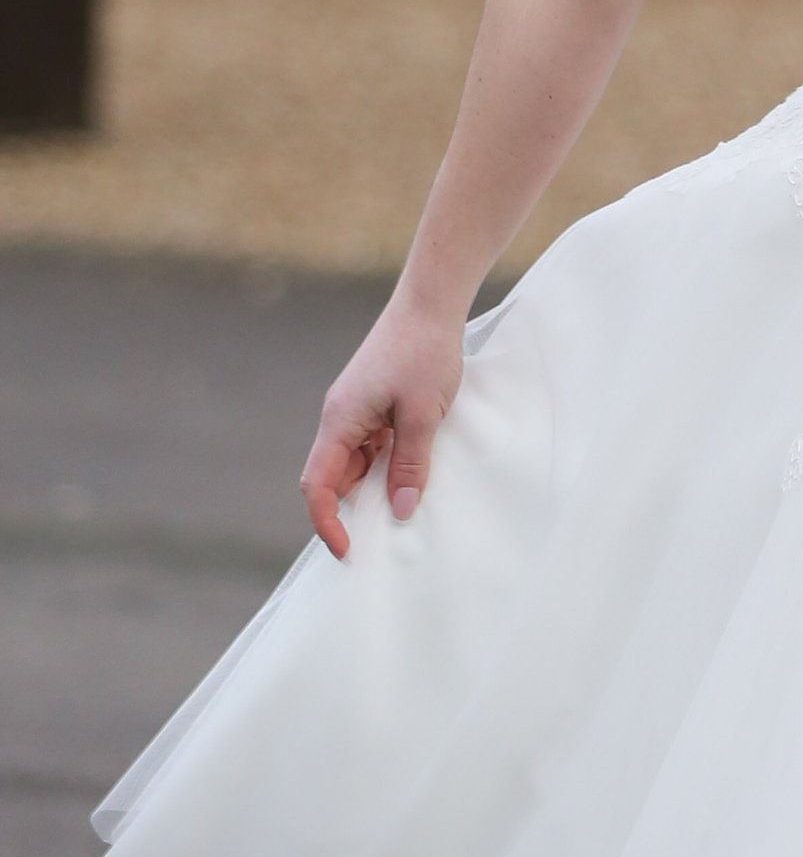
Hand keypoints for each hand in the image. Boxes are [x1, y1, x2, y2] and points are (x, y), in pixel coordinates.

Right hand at [299, 295, 467, 559]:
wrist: (430, 305)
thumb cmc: (424, 354)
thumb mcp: (421, 416)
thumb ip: (410, 464)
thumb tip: (402, 510)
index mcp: (340, 422)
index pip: (318, 485)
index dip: (327, 523)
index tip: (348, 552)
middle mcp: (340, 418)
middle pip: (333, 478)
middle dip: (350, 511)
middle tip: (381, 543)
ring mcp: (357, 410)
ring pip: (355, 464)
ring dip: (372, 488)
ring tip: (402, 513)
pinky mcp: (374, 404)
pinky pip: (372, 446)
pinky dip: (386, 466)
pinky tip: (411, 477)